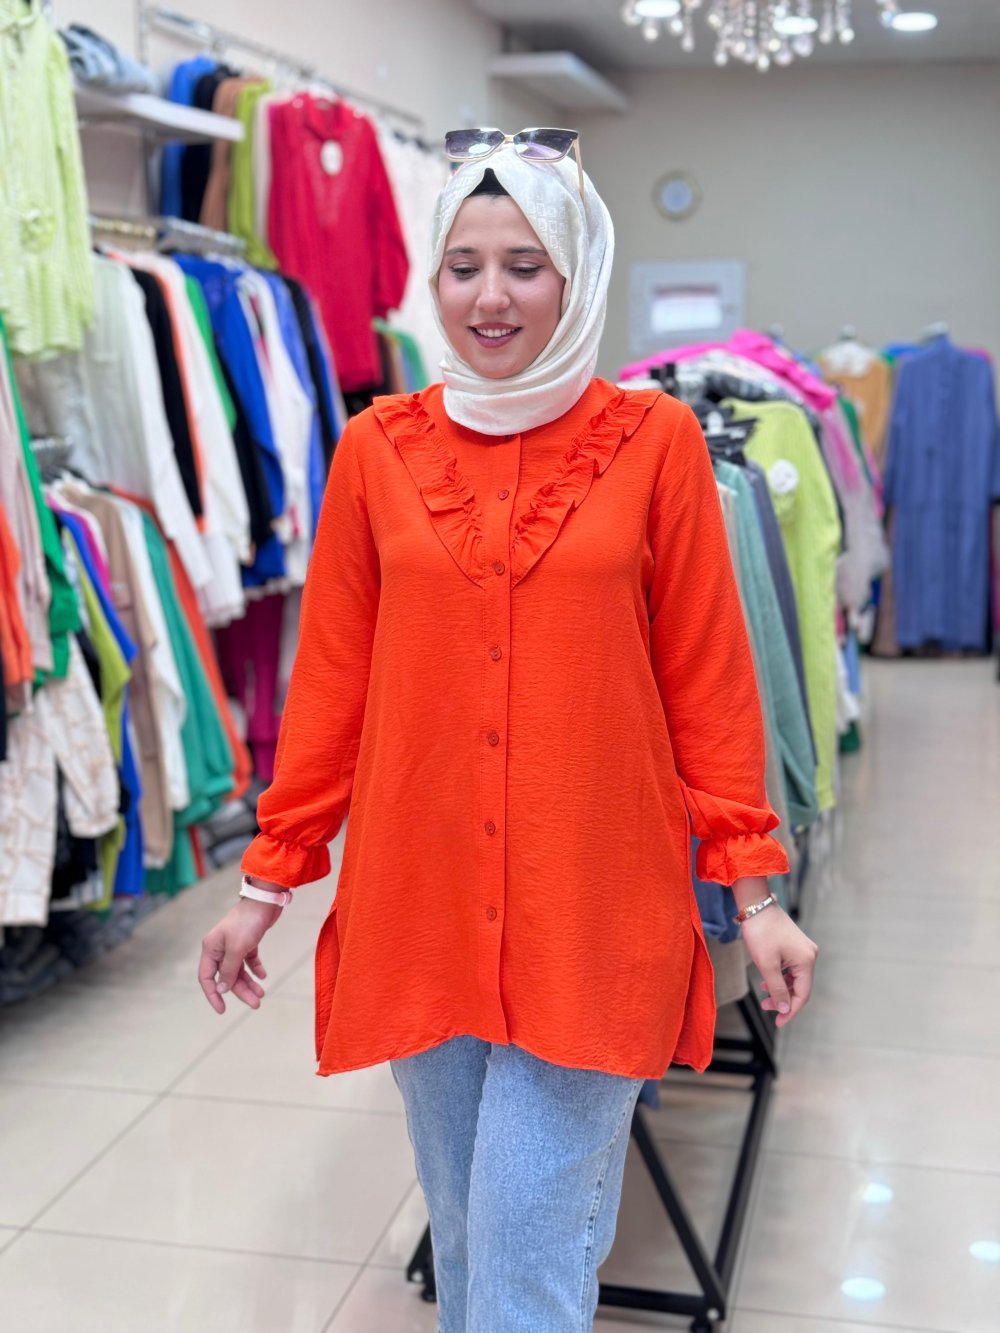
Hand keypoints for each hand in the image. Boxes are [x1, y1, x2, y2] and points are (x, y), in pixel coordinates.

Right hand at [198, 897, 282, 1013]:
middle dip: (240, 991)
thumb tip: (221, 989)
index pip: (207, 977)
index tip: (222, 1010)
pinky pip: (249, 960)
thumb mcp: (237, 948)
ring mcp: (234, 944)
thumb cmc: (248, 922)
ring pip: (239, 970)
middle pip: (227, 977)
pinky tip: (263, 976)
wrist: (266, 900)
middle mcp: (220, 947)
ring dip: (249, 983)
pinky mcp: (247, 941)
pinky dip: (255, 969)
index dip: (213, 995)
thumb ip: (229, 970)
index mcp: (211, 948)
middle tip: (256, 1004)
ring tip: (261, 994)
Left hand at [741, 905, 817, 1028]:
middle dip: (783, 1000)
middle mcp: (809, 955)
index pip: (803, 994)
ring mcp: (802, 949)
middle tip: (766, 1008)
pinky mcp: (794, 945)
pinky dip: (780, 978)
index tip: (778, 1023)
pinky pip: (790, 969)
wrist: (755, 905)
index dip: (791, 1010)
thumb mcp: (767, 964)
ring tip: (764, 996)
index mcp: (806, 961)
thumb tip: (786, 1008)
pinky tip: (767, 982)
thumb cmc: (761, 932)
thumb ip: (778, 989)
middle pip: (800, 987)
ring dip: (780, 989)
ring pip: (794, 979)